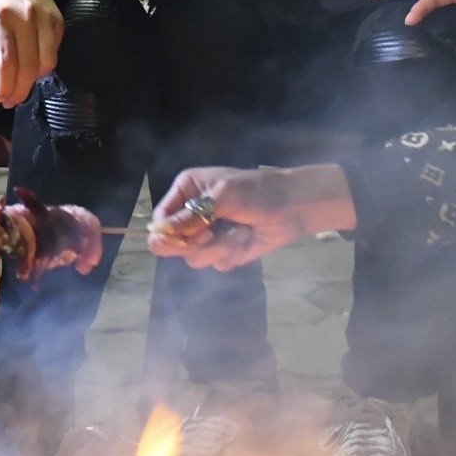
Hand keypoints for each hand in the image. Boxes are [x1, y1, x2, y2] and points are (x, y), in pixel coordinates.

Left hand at [0, 0, 61, 106]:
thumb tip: (1, 84)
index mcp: (0, 17)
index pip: (6, 62)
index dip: (5, 87)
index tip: (0, 99)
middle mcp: (26, 17)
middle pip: (29, 67)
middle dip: (20, 90)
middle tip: (11, 100)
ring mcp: (46, 18)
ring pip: (47, 63)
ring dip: (34, 80)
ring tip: (21, 82)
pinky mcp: (59, 21)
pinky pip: (54, 52)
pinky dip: (43, 64)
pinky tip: (31, 63)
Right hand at [148, 163, 355, 269]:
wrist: (295, 208)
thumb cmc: (259, 192)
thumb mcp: (224, 196)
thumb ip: (192, 216)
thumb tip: (159, 233)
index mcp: (186, 191)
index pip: (160, 219)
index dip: (167, 233)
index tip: (184, 239)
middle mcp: (192, 214)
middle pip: (170, 244)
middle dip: (193, 243)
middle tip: (211, 235)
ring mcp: (208, 235)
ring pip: (194, 257)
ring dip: (219, 248)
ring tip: (239, 233)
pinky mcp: (224, 252)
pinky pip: (216, 264)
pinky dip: (232, 254)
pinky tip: (246, 239)